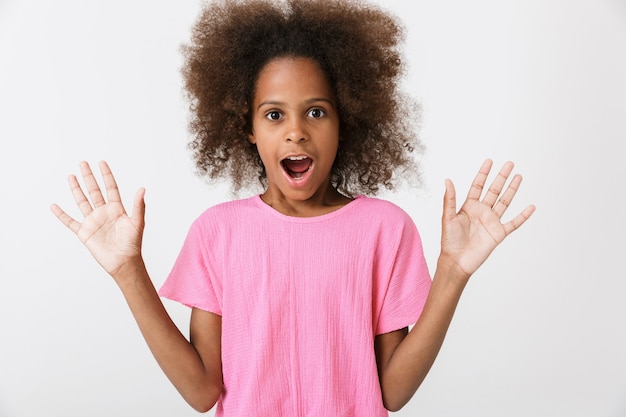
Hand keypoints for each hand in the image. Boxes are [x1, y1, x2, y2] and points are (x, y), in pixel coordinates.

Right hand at [51, 161, 145, 277]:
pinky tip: (54, 206)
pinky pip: (70, 221)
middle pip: (94, 191)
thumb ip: (138, 206)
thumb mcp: (137, 223)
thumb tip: (142, 189)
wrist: (123, 262)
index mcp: (117, 209)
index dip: (106, 176)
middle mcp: (104, 213)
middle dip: (89, 177)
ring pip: (82, 201)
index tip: (102, 163)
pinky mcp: (84, 232)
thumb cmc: (133, 244)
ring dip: (76, 189)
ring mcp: (93, 221)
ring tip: (71, 176)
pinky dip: (61, 214)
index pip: (111, 188)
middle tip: (83, 163)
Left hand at [440, 159, 534, 279]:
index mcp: (469, 207)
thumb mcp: (448, 217)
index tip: (490, 161)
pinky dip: (523, 216)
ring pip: (505, 202)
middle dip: (501, 177)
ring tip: (519, 176)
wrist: (457, 261)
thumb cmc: (449, 241)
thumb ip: (449, 199)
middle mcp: (482, 212)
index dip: (483, 174)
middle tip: (510, 164)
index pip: (478, 186)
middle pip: (494, 191)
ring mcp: (491, 222)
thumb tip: (447, 180)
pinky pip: (514, 223)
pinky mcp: (499, 233)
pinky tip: (531, 207)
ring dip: (512, 190)